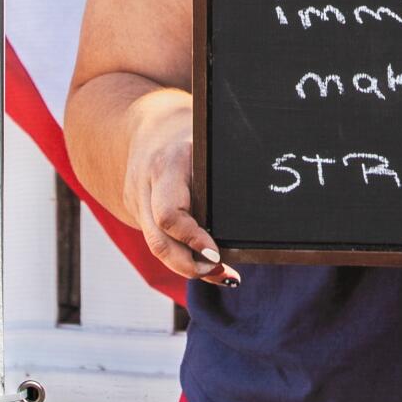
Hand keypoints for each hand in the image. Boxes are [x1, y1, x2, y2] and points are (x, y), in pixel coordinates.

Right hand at [122, 87, 240, 286]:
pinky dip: (182, 258)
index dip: (192, 239)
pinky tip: (208, 266)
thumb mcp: (208, 141)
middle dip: (189, 265)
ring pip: (156, 247)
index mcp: (166, 164)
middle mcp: (145, 186)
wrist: (149, 126)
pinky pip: (158, 241)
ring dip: (188, 268)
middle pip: (158, 242)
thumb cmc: (192, 133)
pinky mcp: (137, 214)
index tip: (217, 253)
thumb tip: (265, 196)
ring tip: (221, 274)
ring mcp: (137, 202)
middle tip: (222, 271)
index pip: (169, 214)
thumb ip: (224, 168)